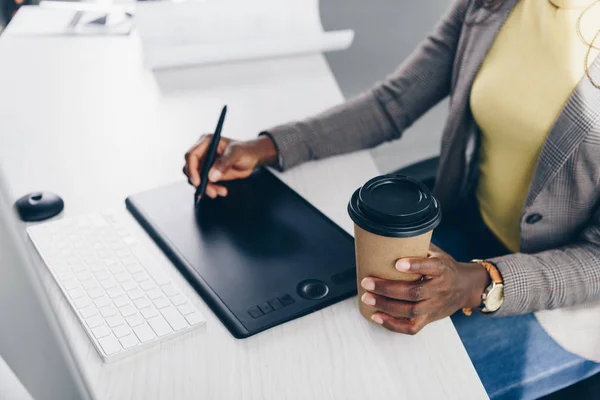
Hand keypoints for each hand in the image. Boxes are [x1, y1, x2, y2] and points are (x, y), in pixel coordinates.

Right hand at [183, 135, 276, 197]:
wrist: (253, 158)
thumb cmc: (245, 151)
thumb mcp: (236, 153)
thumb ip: (224, 163)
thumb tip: (211, 176)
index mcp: (206, 142)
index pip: (191, 155)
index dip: (192, 169)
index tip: (198, 182)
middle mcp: (203, 152)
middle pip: (190, 169)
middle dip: (199, 182)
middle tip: (210, 191)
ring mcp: (205, 163)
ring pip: (197, 179)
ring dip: (206, 188)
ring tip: (220, 192)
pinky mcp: (209, 173)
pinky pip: (205, 184)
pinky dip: (211, 189)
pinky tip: (222, 191)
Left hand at [360, 243, 489, 334]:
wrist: (466, 288)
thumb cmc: (446, 268)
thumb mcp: (437, 253)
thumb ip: (417, 246)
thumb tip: (388, 233)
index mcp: (442, 269)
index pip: (431, 267)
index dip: (415, 266)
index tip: (398, 263)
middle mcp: (439, 289)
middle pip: (414, 292)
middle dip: (387, 289)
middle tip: (367, 282)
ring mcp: (434, 306)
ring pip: (410, 310)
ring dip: (385, 305)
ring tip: (367, 298)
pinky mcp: (429, 319)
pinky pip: (411, 327)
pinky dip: (393, 324)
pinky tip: (377, 316)